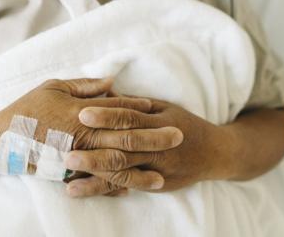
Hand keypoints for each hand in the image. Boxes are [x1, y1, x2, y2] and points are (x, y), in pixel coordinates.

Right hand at [0, 79, 180, 176]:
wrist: (3, 138)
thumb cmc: (28, 108)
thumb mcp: (53, 87)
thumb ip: (84, 86)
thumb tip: (111, 82)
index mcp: (83, 112)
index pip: (118, 110)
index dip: (140, 110)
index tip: (159, 111)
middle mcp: (85, 135)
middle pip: (126, 138)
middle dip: (154, 138)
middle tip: (179, 138)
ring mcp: (80, 157)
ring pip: (117, 166)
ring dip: (142, 170)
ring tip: (163, 175)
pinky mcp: (72, 172)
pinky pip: (98, 181)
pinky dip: (117, 185)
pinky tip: (134, 188)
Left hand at [64, 98, 236, 196]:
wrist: (216, 153)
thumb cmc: (184, 124)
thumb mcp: (164, 108)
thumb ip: (135, 104)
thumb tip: (105, 91)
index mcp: (159, 122)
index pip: (129, 118)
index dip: (106, 116)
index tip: (81, 114)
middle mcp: (159, 147)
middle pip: (124, 150)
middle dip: (95, 153)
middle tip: (67, 154)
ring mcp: (160, 168)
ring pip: (125, 173)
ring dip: (96, 179)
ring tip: (70, 182)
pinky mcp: (159, 185)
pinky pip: (130, 186)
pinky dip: (108, 191)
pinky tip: (88, 192)